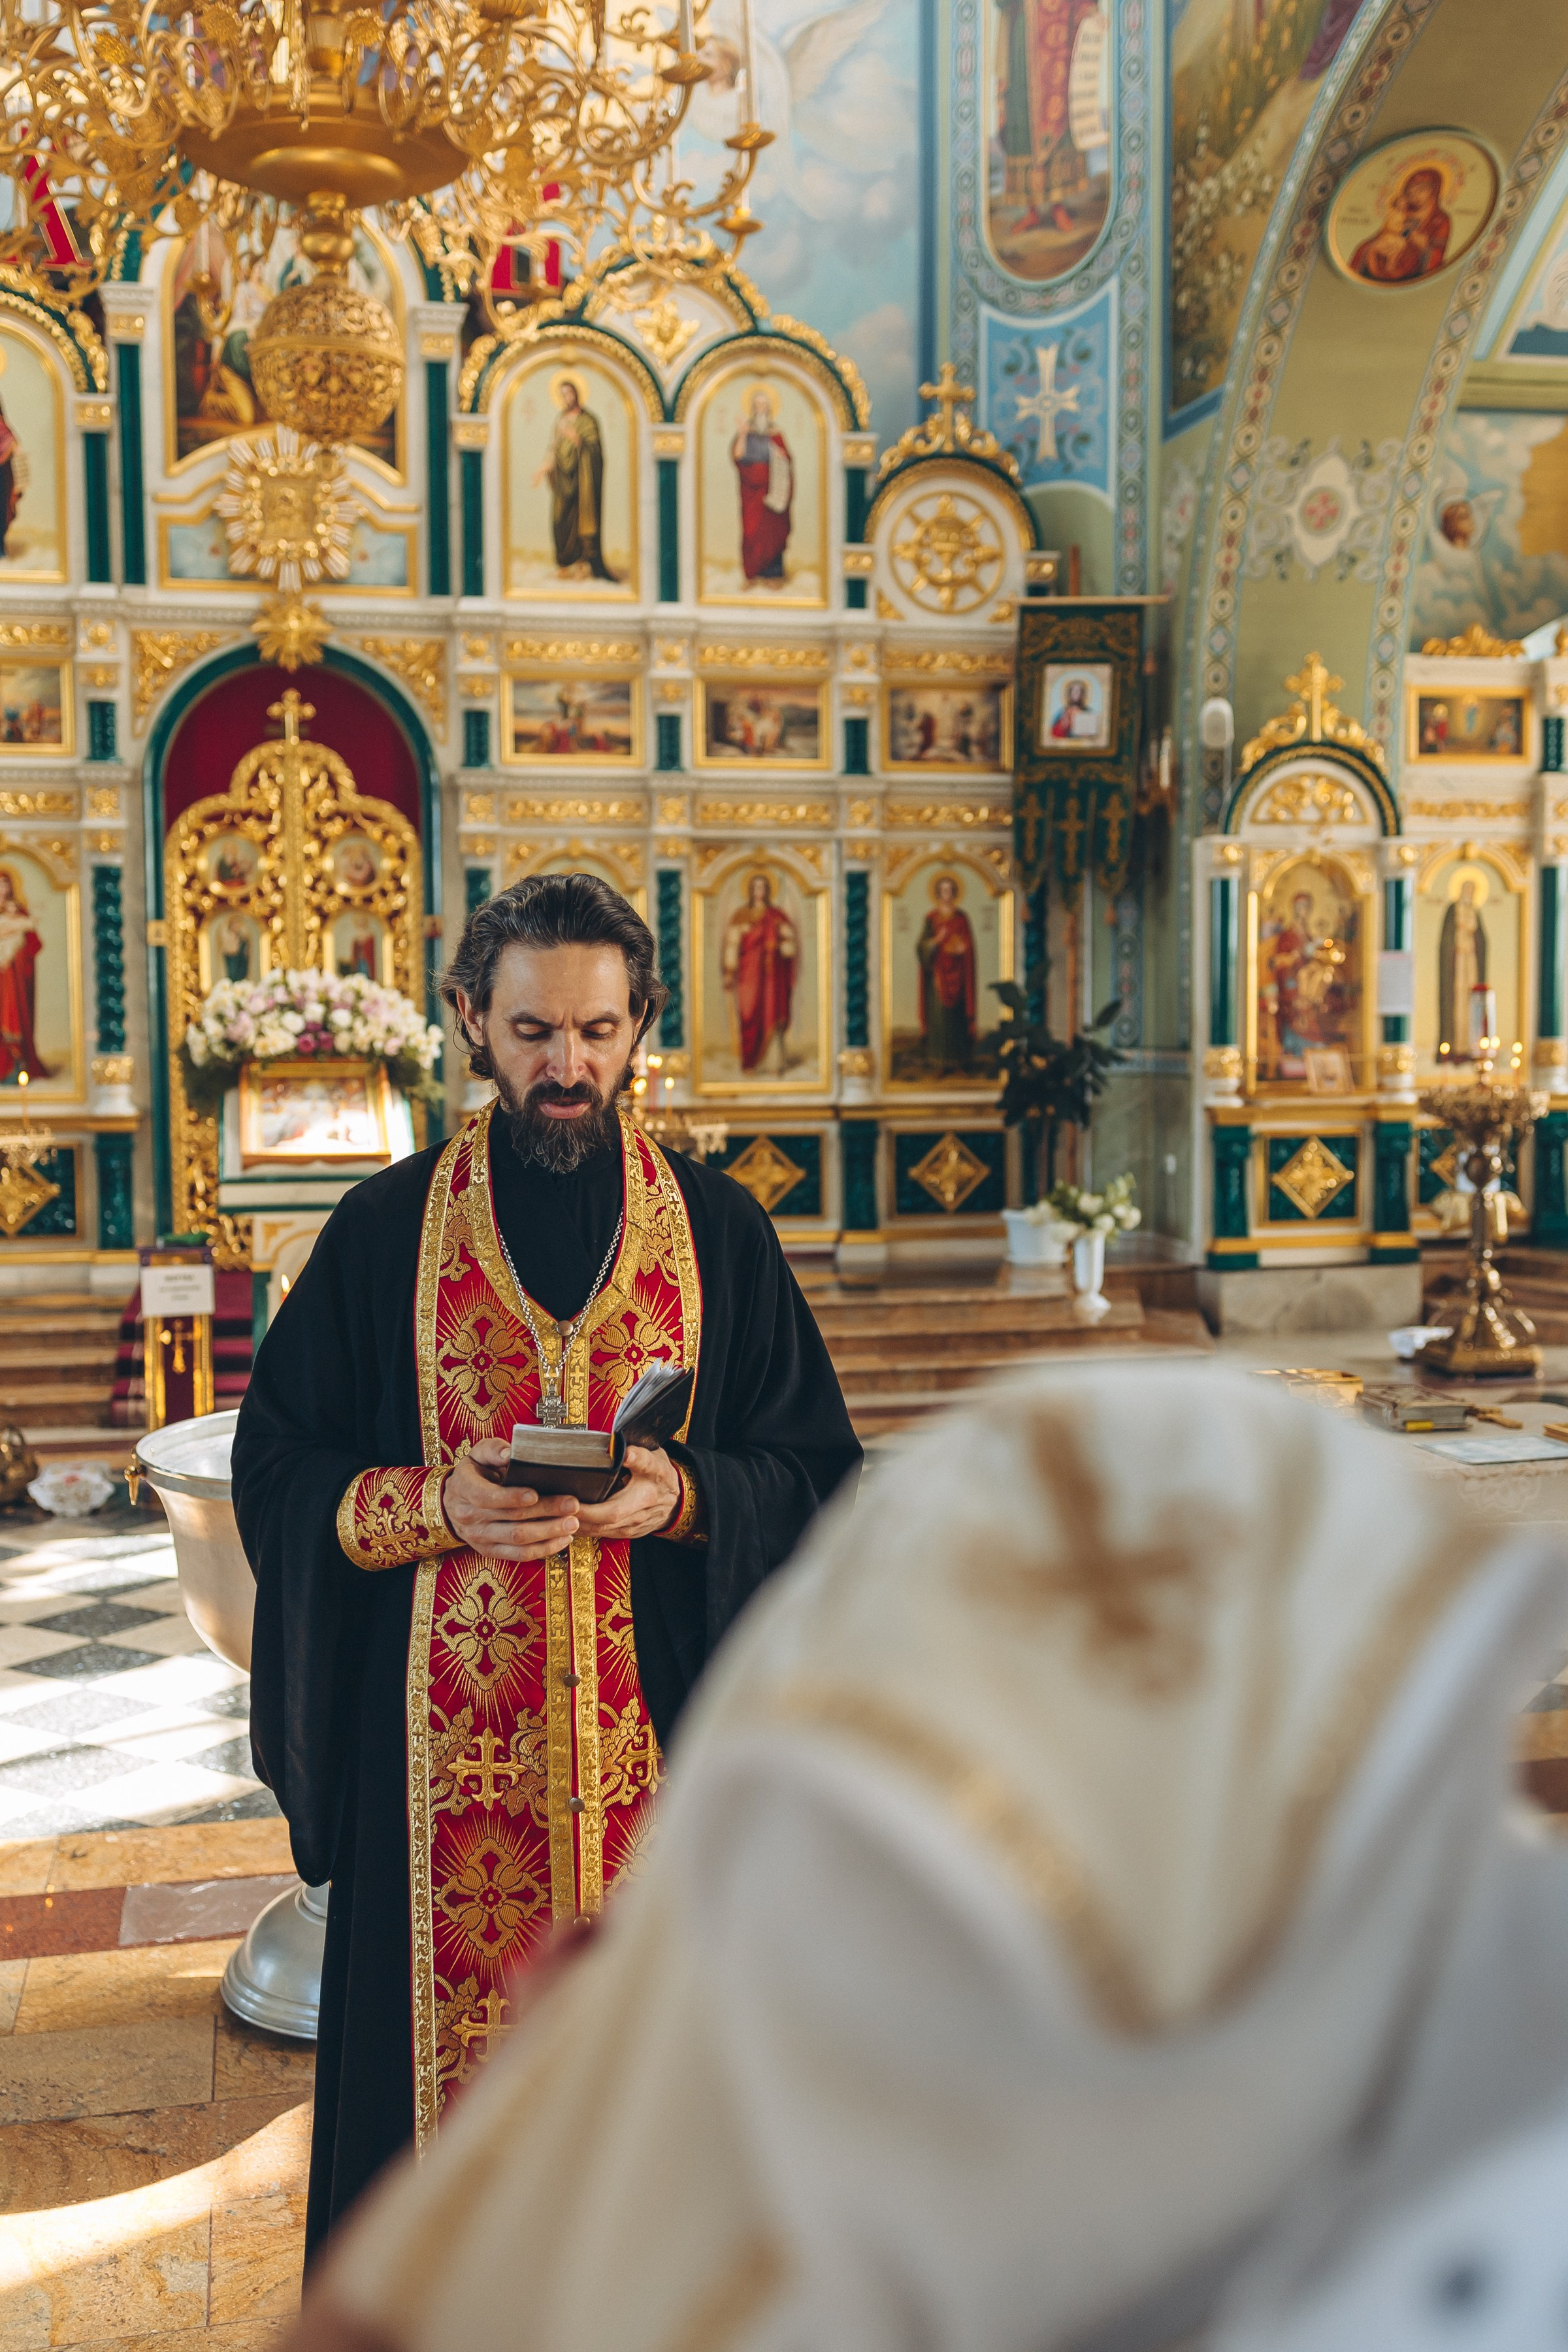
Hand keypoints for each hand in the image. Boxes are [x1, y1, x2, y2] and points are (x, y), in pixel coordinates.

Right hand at [441, 1438, 581, 1561]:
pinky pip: (519, 1555)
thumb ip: (493, 1450)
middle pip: (511, 1519)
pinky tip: (563, 1539)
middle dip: (544, 1512)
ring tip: (572, 1524)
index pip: (487, 1497)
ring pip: (517, 1540)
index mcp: (466, 1489)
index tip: (535, 1493)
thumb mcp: (477, 1454)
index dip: (511, 1497)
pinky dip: (543, 1549)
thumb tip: (509, 1453)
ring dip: (548, 1534)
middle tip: (571, 1505)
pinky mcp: (491, 1551)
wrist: (452, 1503)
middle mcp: (471, 1517)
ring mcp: (480, 1537)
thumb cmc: (473, 1473)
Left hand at [572, 1445, 681, 1542]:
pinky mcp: (627, 1532)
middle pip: (614, 1511)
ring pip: (603, 1528)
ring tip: (556, 1515)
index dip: (635, 1458)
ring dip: (579, 1523)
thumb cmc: (658, 1474)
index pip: (646, 1464)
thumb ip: (637, 1450)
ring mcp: (636, 1521)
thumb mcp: (653, 1455)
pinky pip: (602, 1534)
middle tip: (564, 1502)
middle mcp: (645, 1502)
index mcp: (655, 1475)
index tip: (625, 1453)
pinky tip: (566, 1524)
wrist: (674, 1501)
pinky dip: (583, 1530)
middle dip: (585, 1510)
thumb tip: (616, 1443)